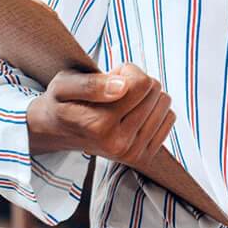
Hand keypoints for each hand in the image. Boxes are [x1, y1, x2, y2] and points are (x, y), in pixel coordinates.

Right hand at [27, 64, 175, 163]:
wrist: (58, 132)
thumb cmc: (62, 103)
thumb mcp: (64, 85)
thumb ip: (91, 84)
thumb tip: (122, 86)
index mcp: (98, 125)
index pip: (141, 83)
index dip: (127, 71)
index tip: (111, 77)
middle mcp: (118, 143)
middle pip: (154, 91)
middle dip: (136, 83)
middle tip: (114, 91)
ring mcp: (132, 153)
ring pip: (164, 104)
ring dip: (145, 97)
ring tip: (121, 103)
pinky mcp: (144, 156)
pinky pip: (169, 119)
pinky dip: (153, 111)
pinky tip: (132, 114)